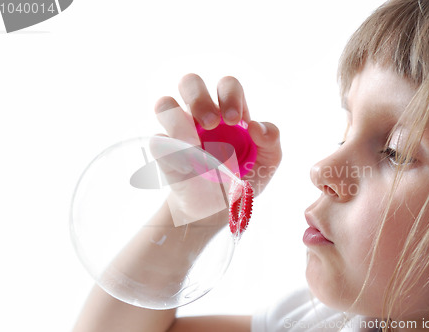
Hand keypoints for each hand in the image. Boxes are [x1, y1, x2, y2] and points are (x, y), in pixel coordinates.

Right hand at [154, 74, 281, 195]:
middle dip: (199, 98)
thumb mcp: (268, 161)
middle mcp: (200, 115)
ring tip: (193, 144)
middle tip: (210, 124)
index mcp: (228, 110)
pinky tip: (187, 167)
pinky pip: (157, 141)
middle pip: (190, 82)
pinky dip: (170, 151)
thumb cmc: (244, 177)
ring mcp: (179, 132)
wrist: (221, 208)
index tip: (235, 121)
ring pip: (164, 104)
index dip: (229, 95)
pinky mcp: (165, 153)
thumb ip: (271, 140)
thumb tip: (255, 126)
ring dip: (177, 119)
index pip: (226, 85)